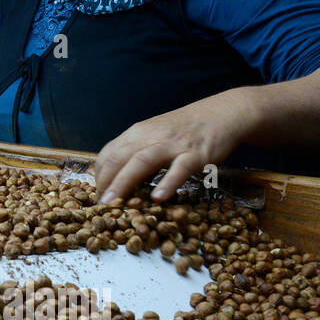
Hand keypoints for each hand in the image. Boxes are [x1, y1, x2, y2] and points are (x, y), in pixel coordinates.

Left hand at [93, 91, 257, 203]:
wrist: (222, 113)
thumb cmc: (185, 129)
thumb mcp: (154, 135)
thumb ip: (137, 152)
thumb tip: (118, 178)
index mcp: (137, 133)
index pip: (109, 153)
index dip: (99, 176)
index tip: (96, 195)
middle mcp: (150, 136)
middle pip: (119, 158)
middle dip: (105, 182)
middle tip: (99, 206)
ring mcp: (173, 144)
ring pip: (142, 161)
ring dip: (124, 182)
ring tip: (114, 203)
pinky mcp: (196, 153)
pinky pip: (180, 168)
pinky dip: (168, 182)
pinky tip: (159, 197)